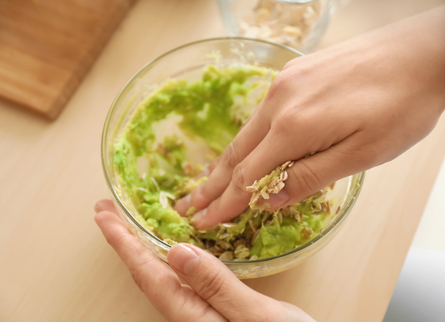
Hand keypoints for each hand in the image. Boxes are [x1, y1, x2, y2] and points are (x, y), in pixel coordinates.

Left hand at [94, 199, 314, 321]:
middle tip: (105, 211)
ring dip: (141, 244)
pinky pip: (180, 276)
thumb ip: (217, 287)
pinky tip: (171, 246)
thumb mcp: (255, 316)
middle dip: (123, 239)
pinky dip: (167, 254)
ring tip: (128, 223)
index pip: (148, 274)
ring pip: (161, 274)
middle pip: (146, 273)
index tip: (103, 215)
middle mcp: (190, 314)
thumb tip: (177, 252)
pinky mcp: (214, 307)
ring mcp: (200, 311)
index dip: (123, 242)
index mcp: (192, 315)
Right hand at [176, 5, 444, 228]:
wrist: (425, 51)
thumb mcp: (362, 154)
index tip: (204, 221)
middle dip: (211, 185)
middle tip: (188, 206)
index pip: (248, 175)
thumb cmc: (402, 106)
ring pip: (246, 133)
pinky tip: (244, 149)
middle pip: (236, 153)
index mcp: (294, 128)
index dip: (225, 203)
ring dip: (226, 163)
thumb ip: (311, 177)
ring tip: (206, 185)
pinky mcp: (292, 74)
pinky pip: (261, 115)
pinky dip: (248, 139)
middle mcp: (278, 103)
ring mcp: (283, 84)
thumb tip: (270, 199)